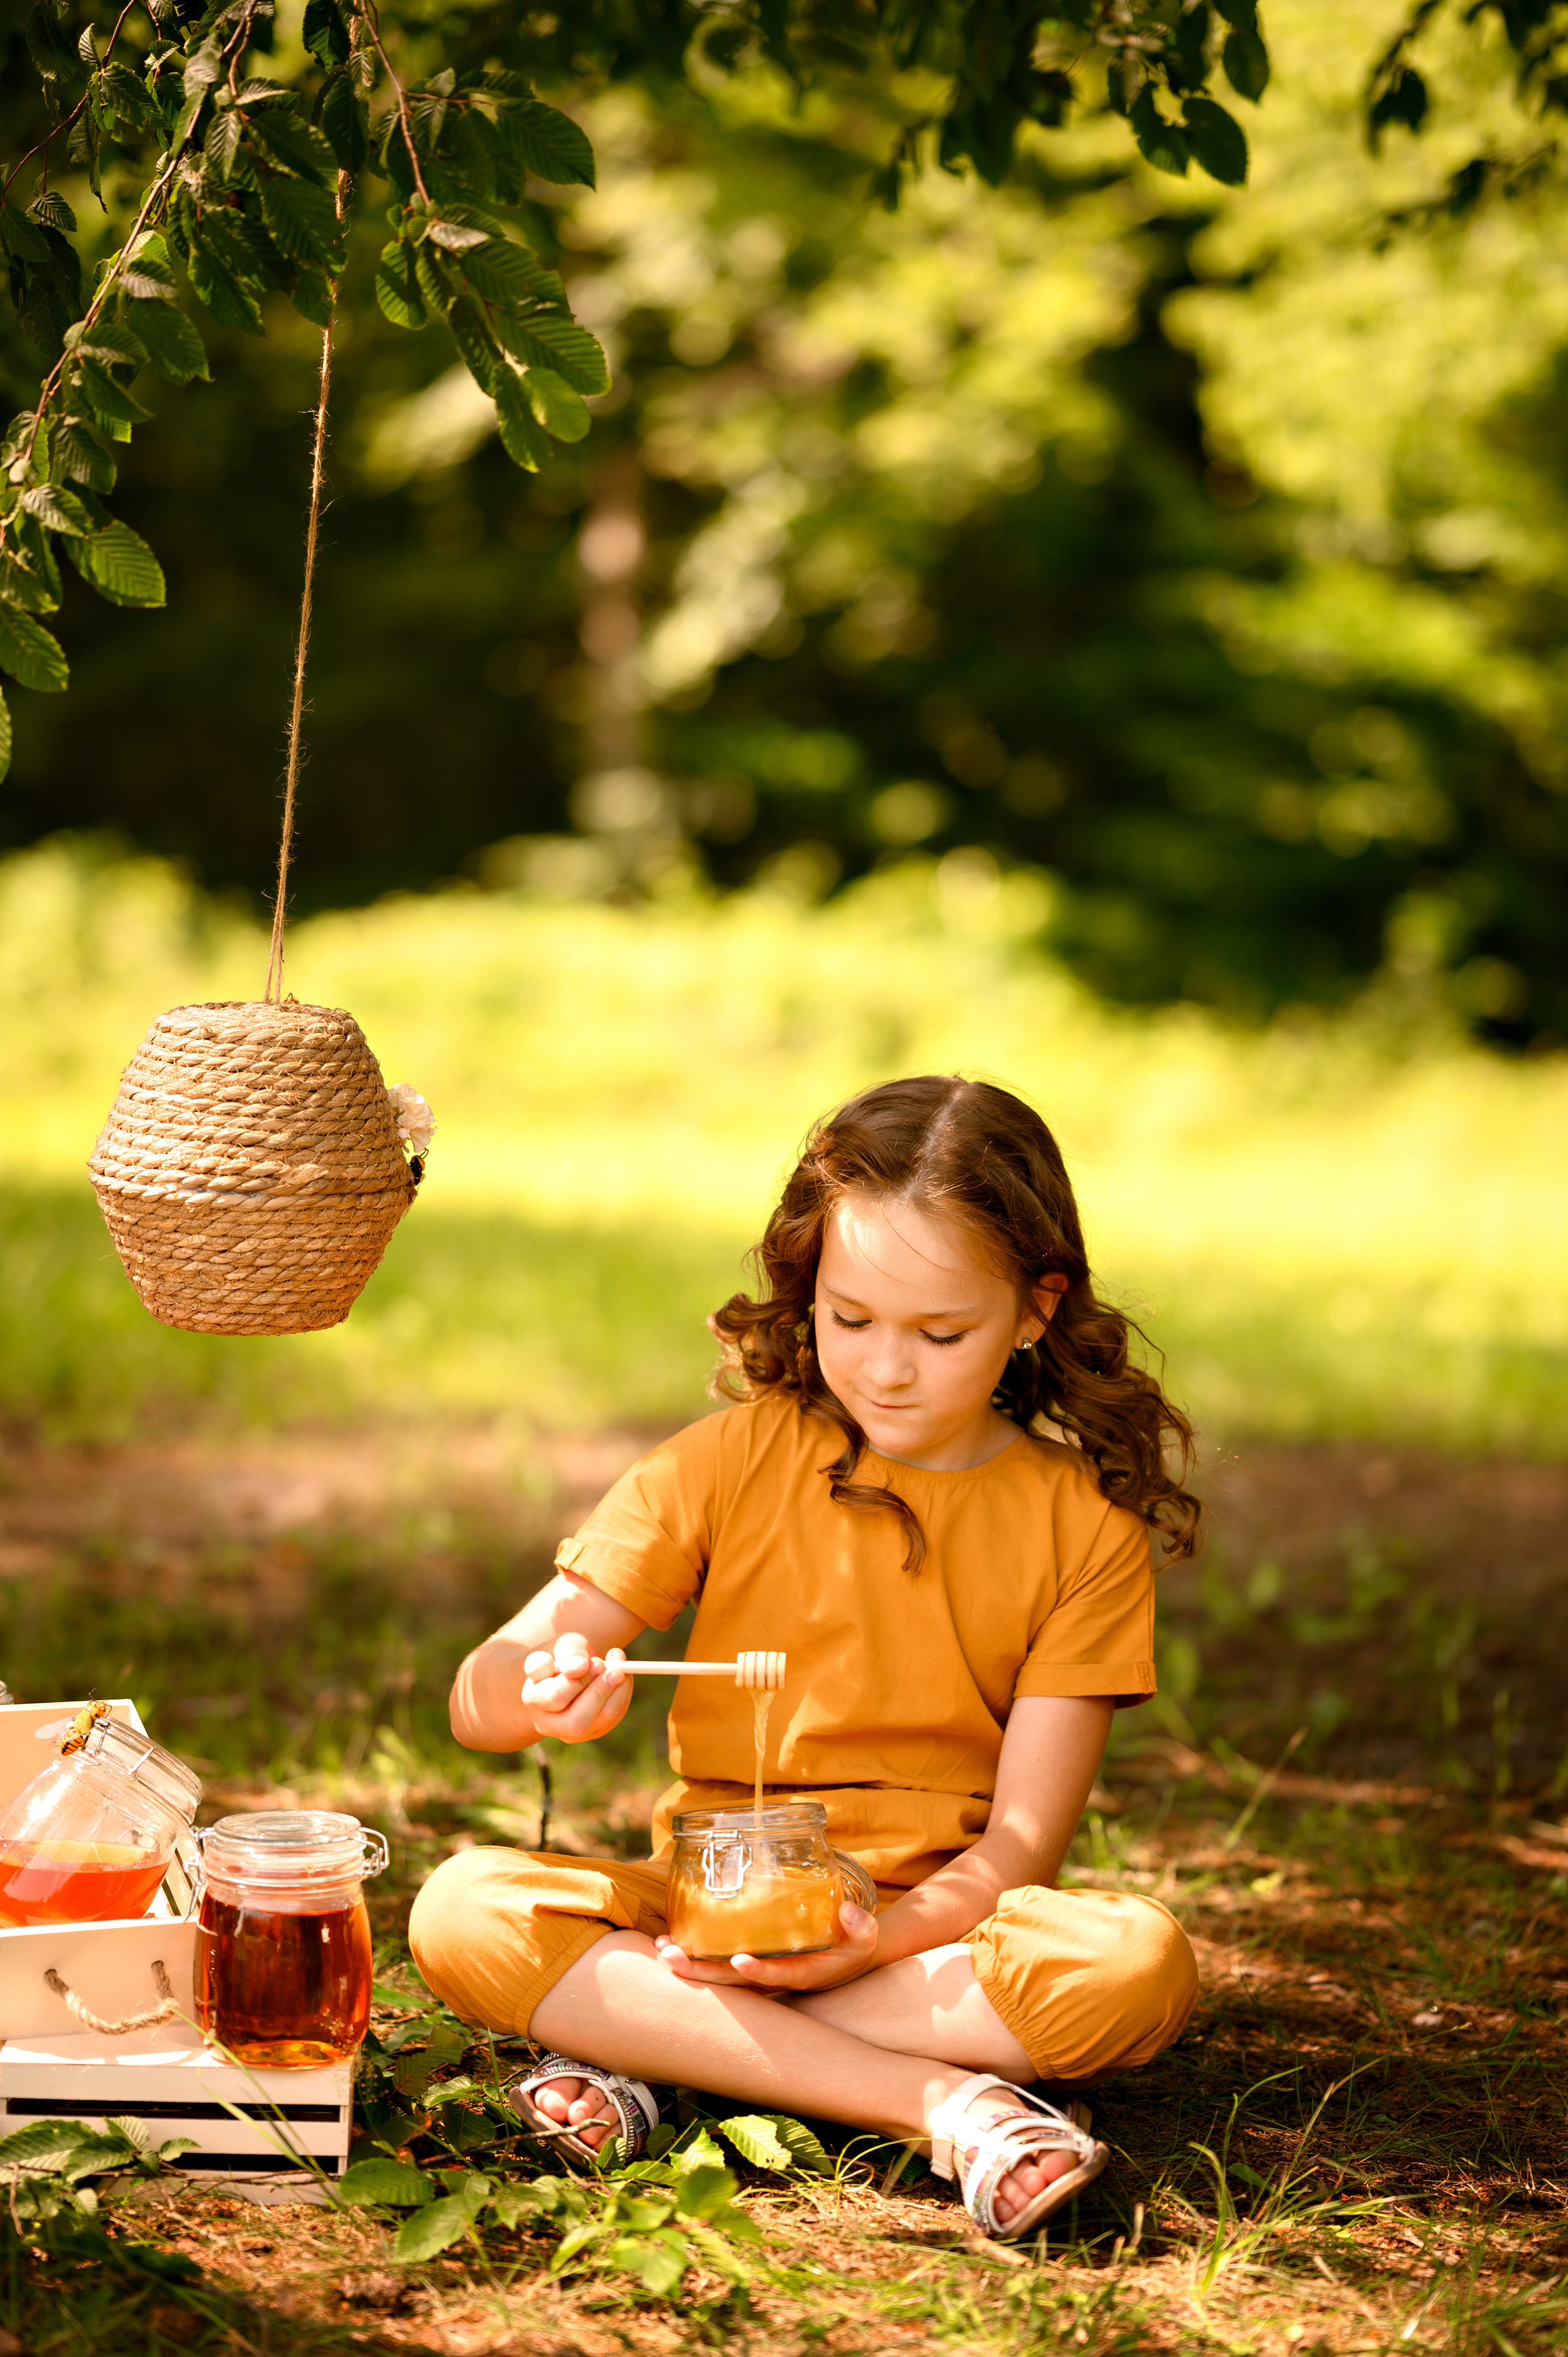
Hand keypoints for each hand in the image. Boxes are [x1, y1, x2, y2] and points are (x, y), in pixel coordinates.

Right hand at [521, 1636, 631, 1743]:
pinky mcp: (591, 1732)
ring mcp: (569, 1732)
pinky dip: (622, 1695)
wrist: (564, 1673)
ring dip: (616, 1692)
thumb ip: (569, 1651)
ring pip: (598, 1723)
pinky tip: (622, 1676)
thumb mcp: (563, 1644)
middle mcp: (547, 1722)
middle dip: (600, 1693)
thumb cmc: (563, 1656)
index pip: (554, 1697)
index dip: (577, 1681)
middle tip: (614, 1668)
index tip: (594, 1661)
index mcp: (533, 1697)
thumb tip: (580, 1667)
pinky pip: (612, 1719)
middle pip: (576, 1722)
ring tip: (619, 1667)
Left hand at [654, 1901, 879, 1990]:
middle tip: (670, 1957)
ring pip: (720, 1975)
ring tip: (661, 1949)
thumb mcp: (866, 1937)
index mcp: (801, 1975)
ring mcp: (760, 1973)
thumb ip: (861, 1925)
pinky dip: (696, 1955)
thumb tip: (848, 1912)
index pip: (776, 1977)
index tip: (739, 1962)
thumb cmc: (853, 1945)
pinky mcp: (752, 1963)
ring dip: (690, 1965)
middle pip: (734, 1983)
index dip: (758, 1973)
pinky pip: (719, 1963)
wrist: (845, 1956)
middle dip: (701, 1973)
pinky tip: (673, 1941)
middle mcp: (774, 1979)